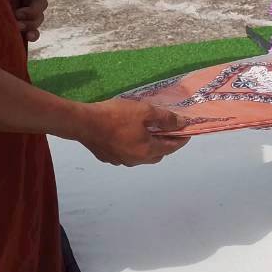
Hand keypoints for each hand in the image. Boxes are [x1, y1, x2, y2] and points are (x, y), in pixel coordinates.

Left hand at [0, 0, 46, 42]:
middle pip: (41, 2)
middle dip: (32, 9)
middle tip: (18, 14)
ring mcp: (25, 16)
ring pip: (39, 17)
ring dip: (31, 22)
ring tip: (16, 26)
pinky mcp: (22, 29)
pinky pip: (35, 33)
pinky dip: (34, 34)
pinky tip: (28, 36)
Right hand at [75, 97, 189, 166]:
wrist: (84, 123)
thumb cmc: (116, 116)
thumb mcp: (144, 111)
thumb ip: (165, 118)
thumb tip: (181, 124)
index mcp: (147, 150)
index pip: (170, 147)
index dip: (180, 139)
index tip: (187, 132)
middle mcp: (135, 160)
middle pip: (156, 155)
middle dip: (164, 145)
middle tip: (167, 131)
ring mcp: (120, 160)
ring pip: (140, 155)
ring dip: (147, 146)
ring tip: (146, 132)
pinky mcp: (107, 157)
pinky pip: (126, 153)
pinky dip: (132, 146)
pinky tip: (126, 135)